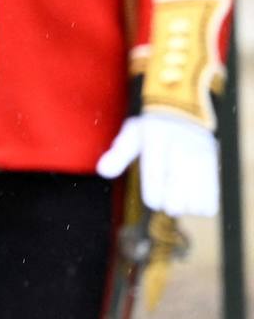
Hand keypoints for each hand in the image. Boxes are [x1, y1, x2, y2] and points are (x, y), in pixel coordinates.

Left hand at [96, 112, 219, 216]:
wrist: (186, 112)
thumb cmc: (154, 128)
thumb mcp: (133, 134)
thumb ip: (118, 154)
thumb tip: (102, 171)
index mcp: (156, 144)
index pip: (154, 193)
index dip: (153, 197)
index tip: (154, 188)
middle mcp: (180, 151)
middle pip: (173, 205)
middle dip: (167, 203)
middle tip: (168, 188)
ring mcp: (202, 160)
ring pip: (193, 206)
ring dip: (186, 205)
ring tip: (182, 189)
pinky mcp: (216, 168)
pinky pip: (209, 205)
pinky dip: (201, 205)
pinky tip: (195, 191)